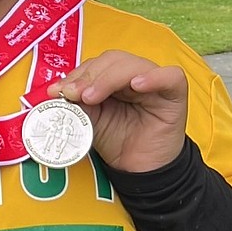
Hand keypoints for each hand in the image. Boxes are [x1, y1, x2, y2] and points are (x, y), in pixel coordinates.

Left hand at [52, 50, 188, 174]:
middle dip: (90, 76)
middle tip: (74, 94)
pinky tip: (136, 85)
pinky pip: (170, 76)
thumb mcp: (90, 121)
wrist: (139, 170)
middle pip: (113, 60)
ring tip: (93, 96)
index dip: (77, 74)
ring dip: (109, 78)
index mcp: (114, 78)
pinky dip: (153, 77)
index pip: (96, 64)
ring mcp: (155, 83)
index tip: (58, 91)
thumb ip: (77, 104)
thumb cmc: (118, 142)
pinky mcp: (174, 93)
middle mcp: (134, 75)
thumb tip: (56, 90)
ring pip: (134, 64)